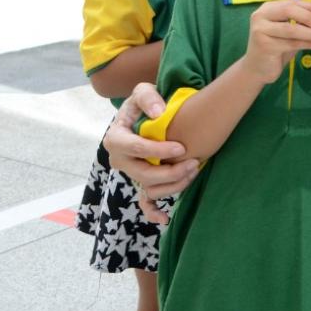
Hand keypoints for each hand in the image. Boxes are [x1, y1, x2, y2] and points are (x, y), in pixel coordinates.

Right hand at [102, 83, 198, 222]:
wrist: (144, 115)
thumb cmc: (144, 103)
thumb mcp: (142, 91)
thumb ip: (148, 97)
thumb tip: (158, 113)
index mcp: (116, 138)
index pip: (135, 149)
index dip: (158, 150)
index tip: (181, 147)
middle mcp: (119, 160)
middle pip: (143, 174)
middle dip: (169, 171)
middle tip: (194, 162)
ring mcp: (130, 173)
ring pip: (149, 187)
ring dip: (173, 184)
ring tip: (194, 170)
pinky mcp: (140, 181)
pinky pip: (143, 201)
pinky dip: (152, 211)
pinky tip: (164, 218)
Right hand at [241, 0, 310, 83]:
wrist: (258, 69)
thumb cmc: (277, 47)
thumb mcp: (289, 31)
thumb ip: (301, 21)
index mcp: (268, 8)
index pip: (292, 2)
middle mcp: (260, 16)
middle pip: (289, 10)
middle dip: (310, 17)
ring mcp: (260, 30)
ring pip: (291, 28)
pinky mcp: (264, 45)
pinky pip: (291, 43)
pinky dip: (307, 44)